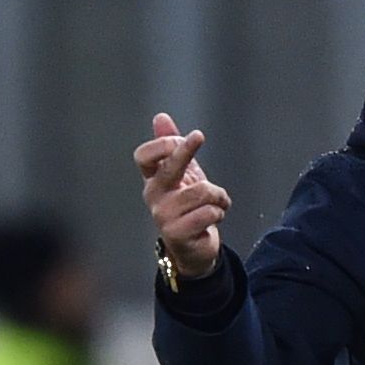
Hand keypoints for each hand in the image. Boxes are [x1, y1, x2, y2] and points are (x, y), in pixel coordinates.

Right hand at [136, 113, 230, 282]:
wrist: (194, 247)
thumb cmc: (188, 208)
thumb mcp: (182, 174)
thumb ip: (171, 146)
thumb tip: (160, 117)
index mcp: (152, 180)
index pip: (144, 156)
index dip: (162, 144)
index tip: (186, 137)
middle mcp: (153, 197)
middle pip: (169, 168)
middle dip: (185, 151)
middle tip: (198, 136)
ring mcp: (163, 217)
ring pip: (201, 191)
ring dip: (218, 195)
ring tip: (218, 203)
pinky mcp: (177, 234)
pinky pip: (209, 212)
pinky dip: (220, 211)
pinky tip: (215, 217)